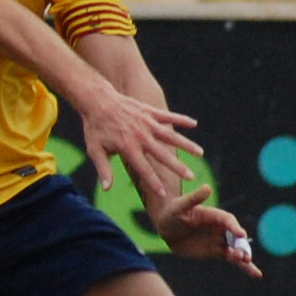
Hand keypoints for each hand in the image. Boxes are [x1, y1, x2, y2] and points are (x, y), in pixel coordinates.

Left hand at [76, 84, 201, 193]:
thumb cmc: (94, 128)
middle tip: (191, 177)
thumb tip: (106, 189)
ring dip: (186, 144)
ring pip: (170, 135)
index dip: (154, 183)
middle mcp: (140, 136)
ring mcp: (147, 123)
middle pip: (162, 154)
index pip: (143, 169)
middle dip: (177, 167)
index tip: (164, 195)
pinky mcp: (149, 111)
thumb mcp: (95, 150)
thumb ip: (103, 169)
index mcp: (128, 148)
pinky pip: (168, 116)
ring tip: (200, 153)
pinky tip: (194, 124)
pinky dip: (181, 119)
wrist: (97, 101)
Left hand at [149, 184, 263, 279]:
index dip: (234, 226)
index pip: (228, 220)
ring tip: (246, 261)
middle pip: (235, 237)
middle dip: (241, 245)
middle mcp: (220, 228)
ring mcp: (220, 240)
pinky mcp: (216, 251)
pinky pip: (232, 259)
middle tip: (243, 254)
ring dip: (242, 255)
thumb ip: (194, 198)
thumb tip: (206, 187)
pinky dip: (244, 266)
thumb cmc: (172, 213)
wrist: (166, 227)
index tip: (240, 234)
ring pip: (236, 249)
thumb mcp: (181, 205)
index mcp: (214, 215)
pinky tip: (256, 273)